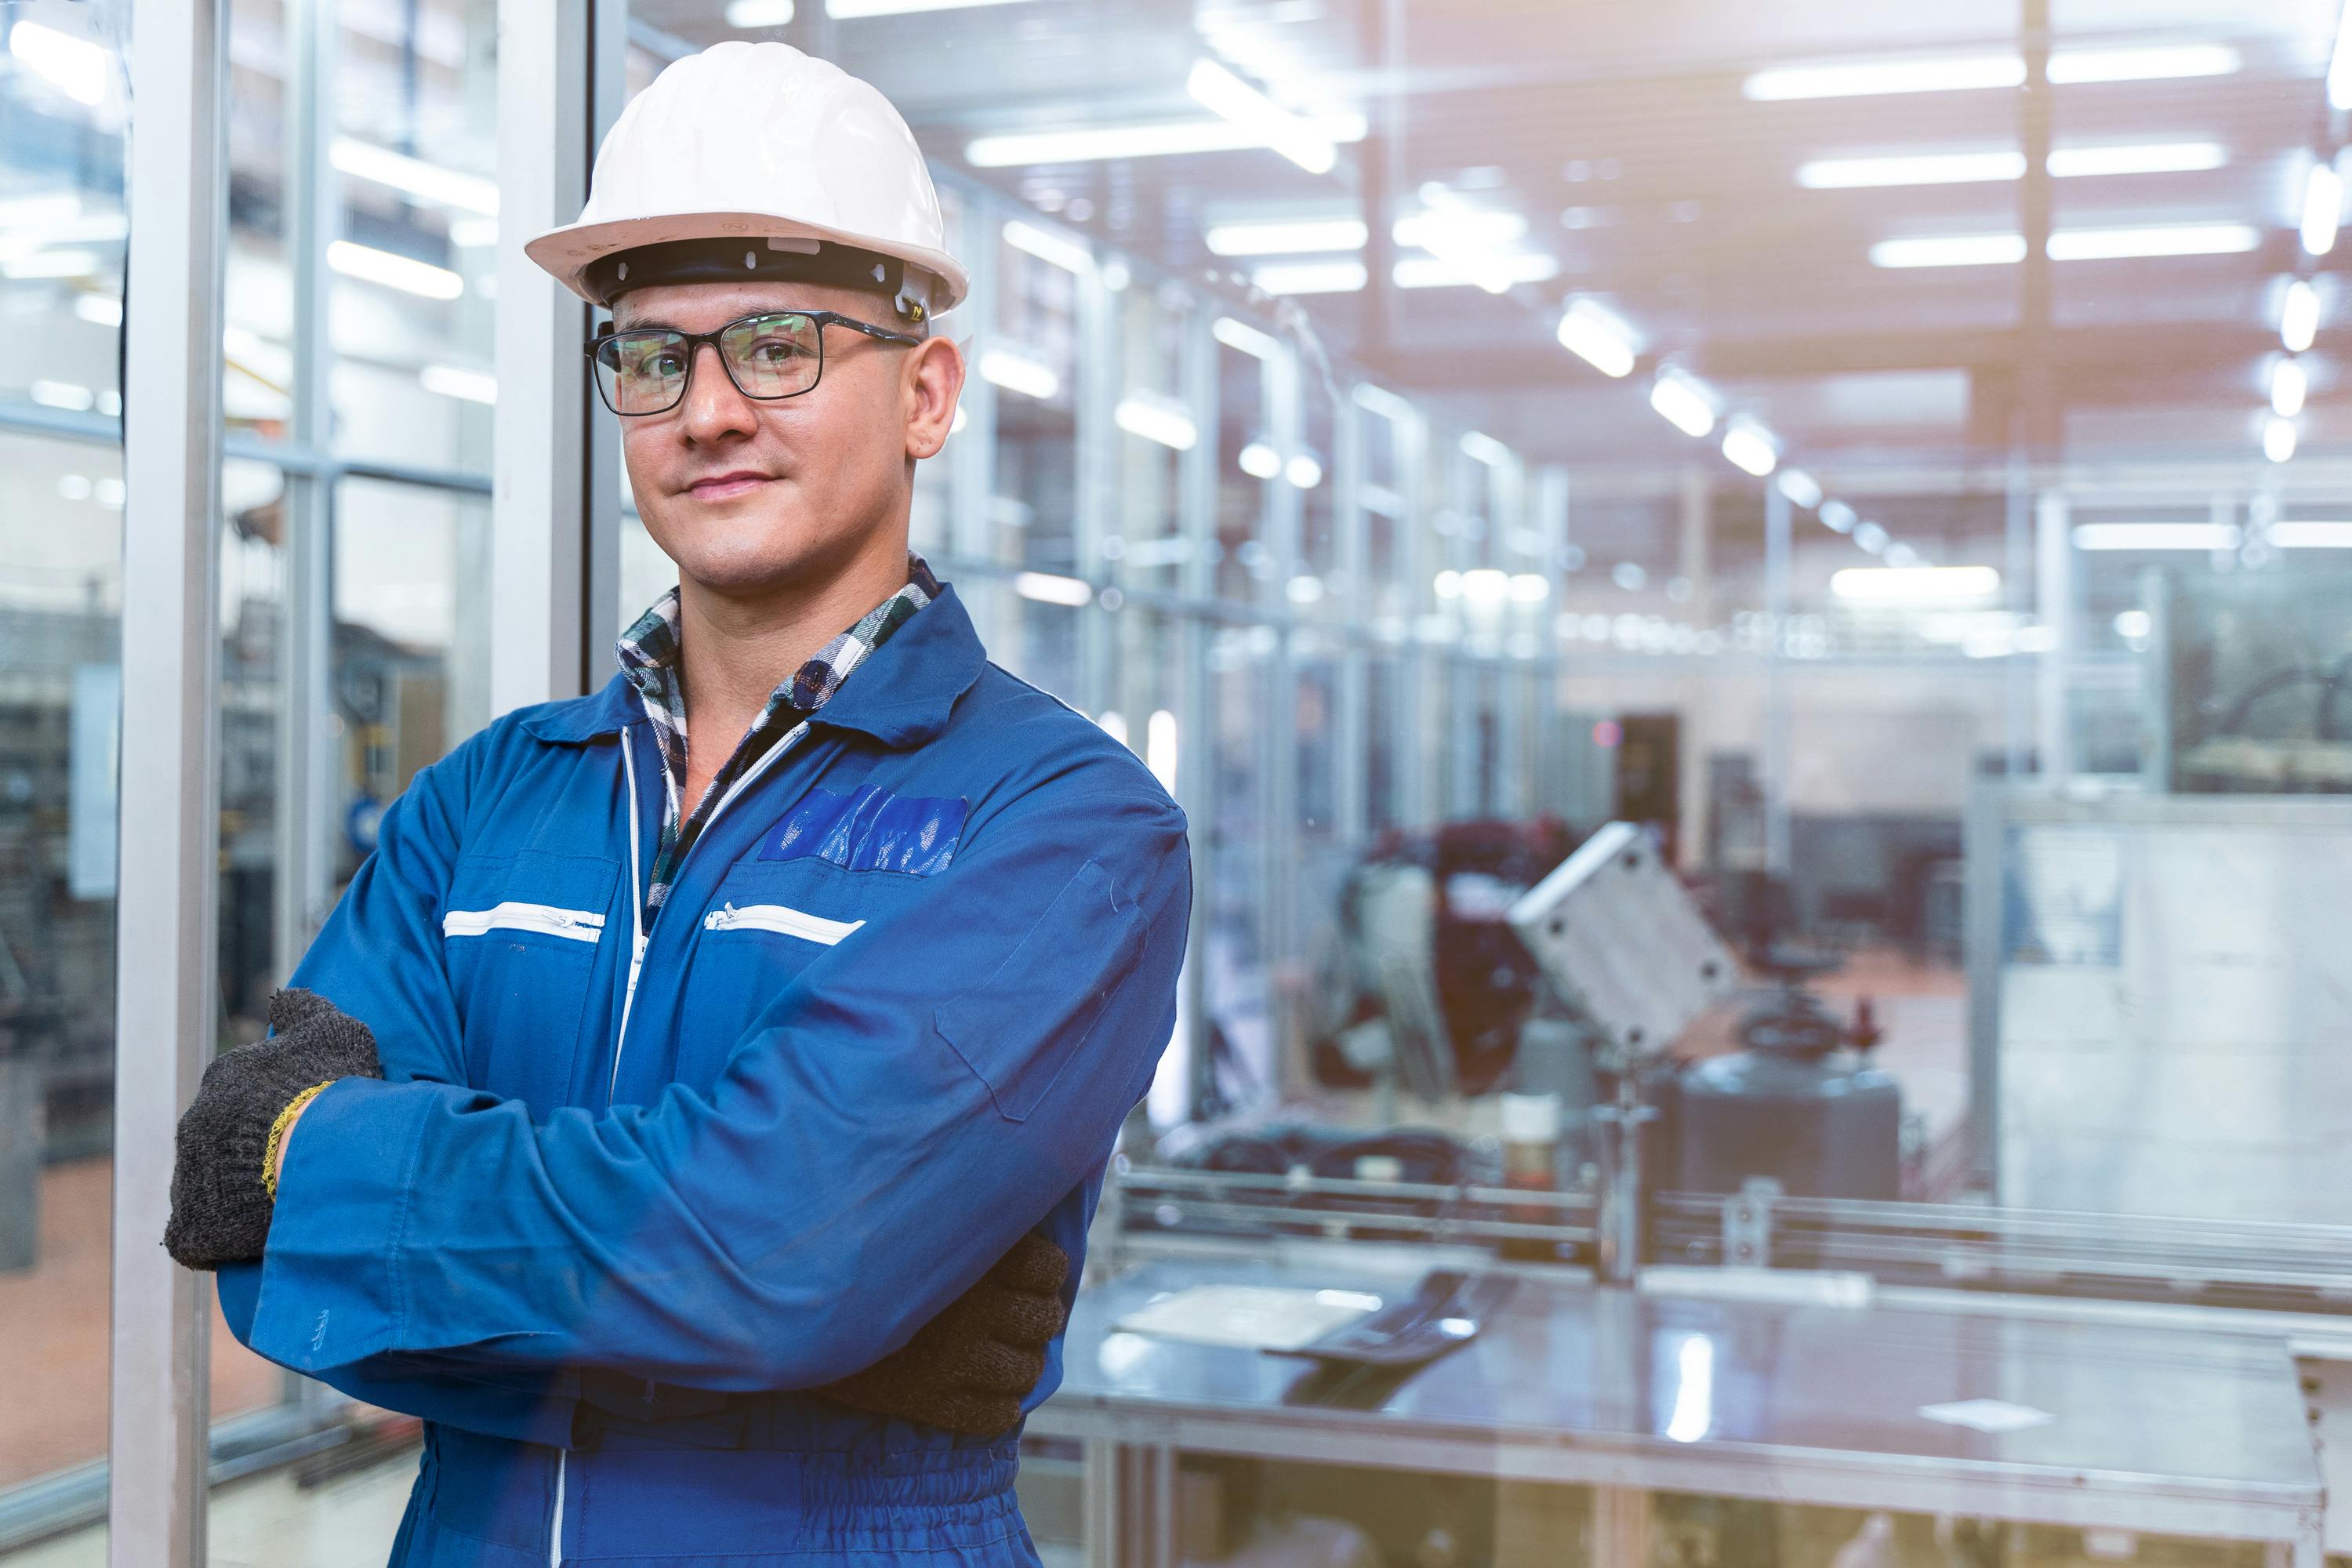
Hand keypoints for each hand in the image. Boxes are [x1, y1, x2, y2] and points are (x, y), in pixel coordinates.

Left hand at [162, 988, 382, 1270]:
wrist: (316, 1159)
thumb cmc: (330, 1092)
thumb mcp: (334, 1032)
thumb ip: (305, 1010)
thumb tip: (283, 997)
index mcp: (226, 1077)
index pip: (243, 1092)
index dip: (274, 1108)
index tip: (303, 1122)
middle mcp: (195, 1122)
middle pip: (222, 1139)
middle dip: (249, 1151)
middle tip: (296, 1165)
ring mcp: (188, 1177)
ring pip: (210, 1186)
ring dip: (237, 1194)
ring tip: (283, 1204)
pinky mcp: (190, 1226)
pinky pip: (201, 1234)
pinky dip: (222, 1238)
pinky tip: (257, 1237)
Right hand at [816, 1231, 1068, 1434]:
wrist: (796, 1313)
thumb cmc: (858, 1255)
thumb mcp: (916, 1222)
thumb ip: (962, 1214)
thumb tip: (1015, 1196)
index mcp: (972, 1256)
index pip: (1051, 1267)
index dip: (1043, 1273)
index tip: (1024, 1276)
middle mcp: (974, 1307)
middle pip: (1044, 1320)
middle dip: (1034, 1319)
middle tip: (1013, 1316)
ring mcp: (957, 1358)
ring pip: (1026, 1370)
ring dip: (1018, 1363)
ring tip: (998, 1353)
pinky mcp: (934, 1401)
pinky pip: (996, 1415)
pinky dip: (997, 1405)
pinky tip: (981, 1389)